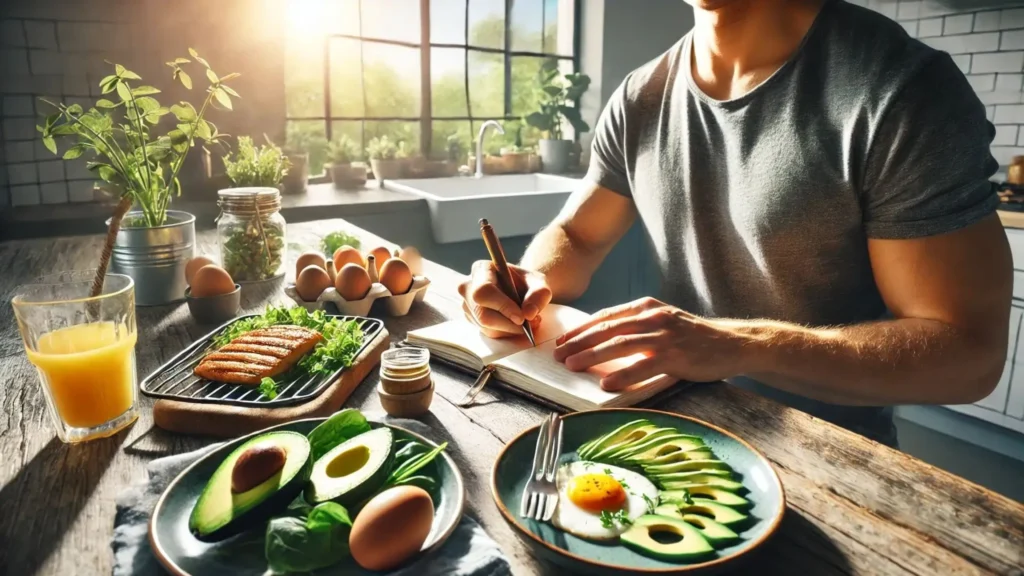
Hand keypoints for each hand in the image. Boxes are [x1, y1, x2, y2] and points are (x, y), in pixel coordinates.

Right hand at [458, 261, 552, 338]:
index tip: (522, 317)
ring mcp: (467, 305)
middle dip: (508, 324)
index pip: (484, 291)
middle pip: (482, 313)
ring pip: (486, 327)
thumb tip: (529, 313)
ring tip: (528, 322)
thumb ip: (538, 294)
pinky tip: (517, 324)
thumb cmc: (526, 283)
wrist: (520, 289)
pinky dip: (506, 333)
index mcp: (481, 270)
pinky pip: (488, 333)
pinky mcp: (472, 320)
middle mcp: (468, 287)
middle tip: (529, 324)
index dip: (502, 306)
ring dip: (510, 329)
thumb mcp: (539, 283)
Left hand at [553, 297, 751, 389]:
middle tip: (558, 355)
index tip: (563, 340)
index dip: (581, 329)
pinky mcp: (675, 356)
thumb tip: (604, 340)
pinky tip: (606, 384)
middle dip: (579, 342)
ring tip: (572, 366)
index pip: (606, 316)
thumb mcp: (663, 321)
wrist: (732, 342)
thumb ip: (637, 326)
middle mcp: (653, 317)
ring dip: (592, 356)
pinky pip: (643, 366)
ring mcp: (664, 335)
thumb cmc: (694, 336)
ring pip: (619, 344)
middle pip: (607, 329)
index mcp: (647, 307)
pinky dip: (622, 375)